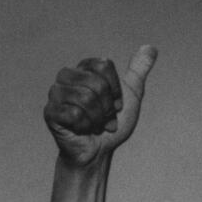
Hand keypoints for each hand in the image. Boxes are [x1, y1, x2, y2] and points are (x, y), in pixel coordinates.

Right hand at [45, 45, 157, 168]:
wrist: (98, 153)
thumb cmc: (112, 125)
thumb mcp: (131, 97)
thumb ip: (138, 72)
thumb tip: (151, 48)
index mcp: (85, 68)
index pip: (104, 65)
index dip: (116, 89)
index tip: (116, 104)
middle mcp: (67, 76)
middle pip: (96, 83)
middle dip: (108, 107)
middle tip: (105, 119)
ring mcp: (56, 93)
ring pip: (85, 98)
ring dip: (98, 118)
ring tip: (95, 125)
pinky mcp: (50, 112)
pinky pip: (74, 114)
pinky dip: (86, 126)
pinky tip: (83, 131)